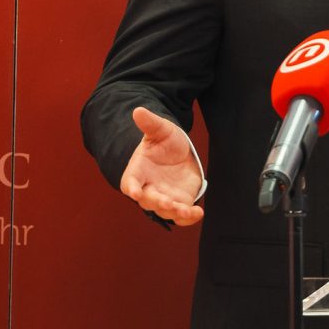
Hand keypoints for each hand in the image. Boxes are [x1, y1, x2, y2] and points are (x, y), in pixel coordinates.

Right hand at [121, 106, 204, 226]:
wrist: (178, 153)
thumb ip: (149, 123)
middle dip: (157, 202)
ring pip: (165, 210)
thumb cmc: (164, 141)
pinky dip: (188, 217)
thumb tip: (138, 111)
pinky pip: (181, 215)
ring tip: (186, 210)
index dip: (131, 187)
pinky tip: (198, 213)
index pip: (129, 183)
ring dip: (174, 212)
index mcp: (137, 172)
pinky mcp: (179, 203)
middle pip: (148, 200)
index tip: (134, 192)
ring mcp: (163, 197)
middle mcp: (148, 188)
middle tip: (168, 202)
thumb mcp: (160, 130)